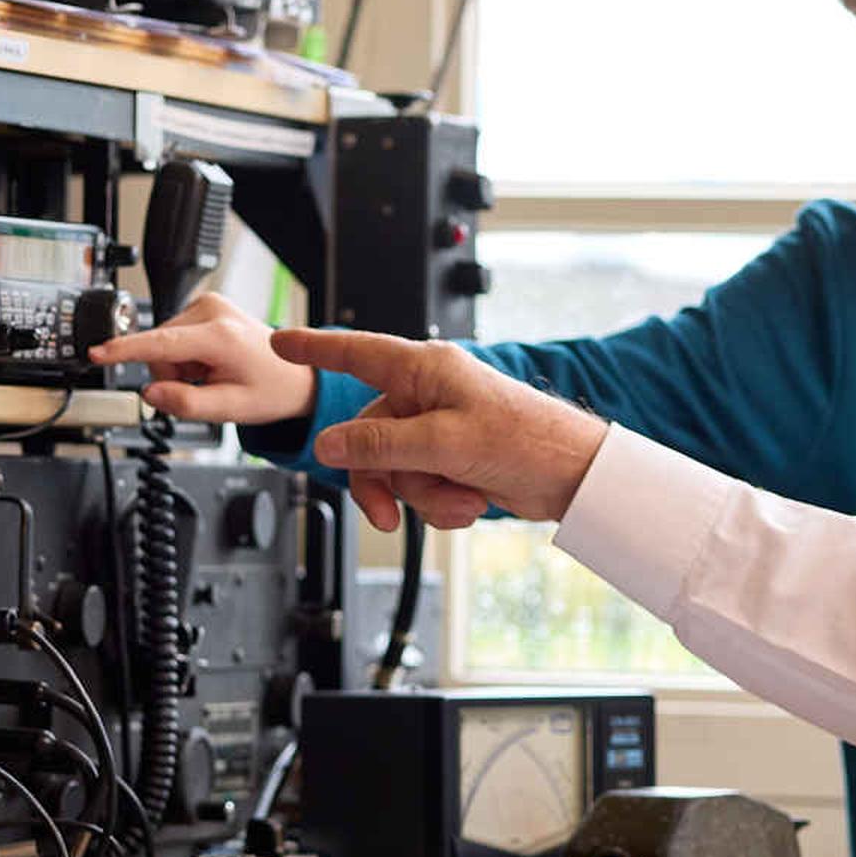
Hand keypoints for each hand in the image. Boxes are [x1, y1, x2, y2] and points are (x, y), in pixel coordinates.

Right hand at [86, 290, 317, 425]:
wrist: (294, 374)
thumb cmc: (269, 390)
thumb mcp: (230, 409)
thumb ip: (186, 404)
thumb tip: (151, 393)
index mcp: (220, 336)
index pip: (161, 343)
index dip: (124, 350)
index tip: (97, 353)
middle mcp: (213, 311)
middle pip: (158, 350)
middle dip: (172, 376)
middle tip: (206, 386)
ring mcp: (209, 304)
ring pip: (163, 345)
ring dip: (180, 367)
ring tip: (212, 374)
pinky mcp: (205, 305)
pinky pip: (173, 337)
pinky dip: (186, 356)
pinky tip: (211, 362)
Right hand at [272, 329, 608, 531]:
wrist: (574, 477)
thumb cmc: (526, 440)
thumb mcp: (442, 443)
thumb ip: (379, 444)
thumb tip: (329, 444)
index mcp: (425, 370)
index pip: (356, 353)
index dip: (315, 348)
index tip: (280, 342)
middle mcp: (429, 395)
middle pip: (367, 437)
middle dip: (384, 480)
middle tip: (388, 514)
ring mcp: (440, 429)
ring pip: (394, 468)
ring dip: (423, 496)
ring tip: (461, 499)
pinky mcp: (454, 459)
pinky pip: (421, 486)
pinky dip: (441, 503)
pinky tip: (471, 502)